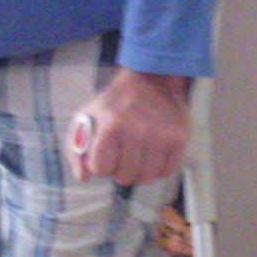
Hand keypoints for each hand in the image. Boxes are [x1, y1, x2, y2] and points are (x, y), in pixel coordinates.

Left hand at [67, 67, 190, 186]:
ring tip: (137, 155)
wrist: (151, 78)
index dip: (101, 165)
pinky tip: (153, 155)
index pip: (101, 169)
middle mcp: (138, 130)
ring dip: (139, 172)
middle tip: (122, 153)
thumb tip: (84, 177)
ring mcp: (161, 134)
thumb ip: (76, 150)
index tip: (105, 153)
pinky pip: (167, 171)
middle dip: (120, 170)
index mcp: (111, 124)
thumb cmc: (114, 104)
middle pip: (124, 177)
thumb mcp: (86, 118)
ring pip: (146, 178)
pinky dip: (158, 169)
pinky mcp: (179, 137)